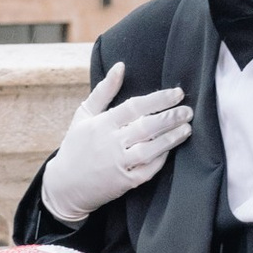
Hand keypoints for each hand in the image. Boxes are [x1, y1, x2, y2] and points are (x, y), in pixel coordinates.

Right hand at [41, 62, 192, 224]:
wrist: (64, 186)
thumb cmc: (76, 146)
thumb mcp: (84, 115)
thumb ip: (104, 91)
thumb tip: (120, 66)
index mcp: (101, 124)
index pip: (134, 107)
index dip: (158, 99)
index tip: (177, 93)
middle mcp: (110, 143)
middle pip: (146, 127)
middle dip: (170, 118)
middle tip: (188, 111)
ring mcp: (118, 165)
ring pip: (151, 149)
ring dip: (171, 138)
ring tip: (187, 129)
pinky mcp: (124, 183)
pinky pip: (148, 170)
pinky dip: (161, 159)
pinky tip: (172, 149)